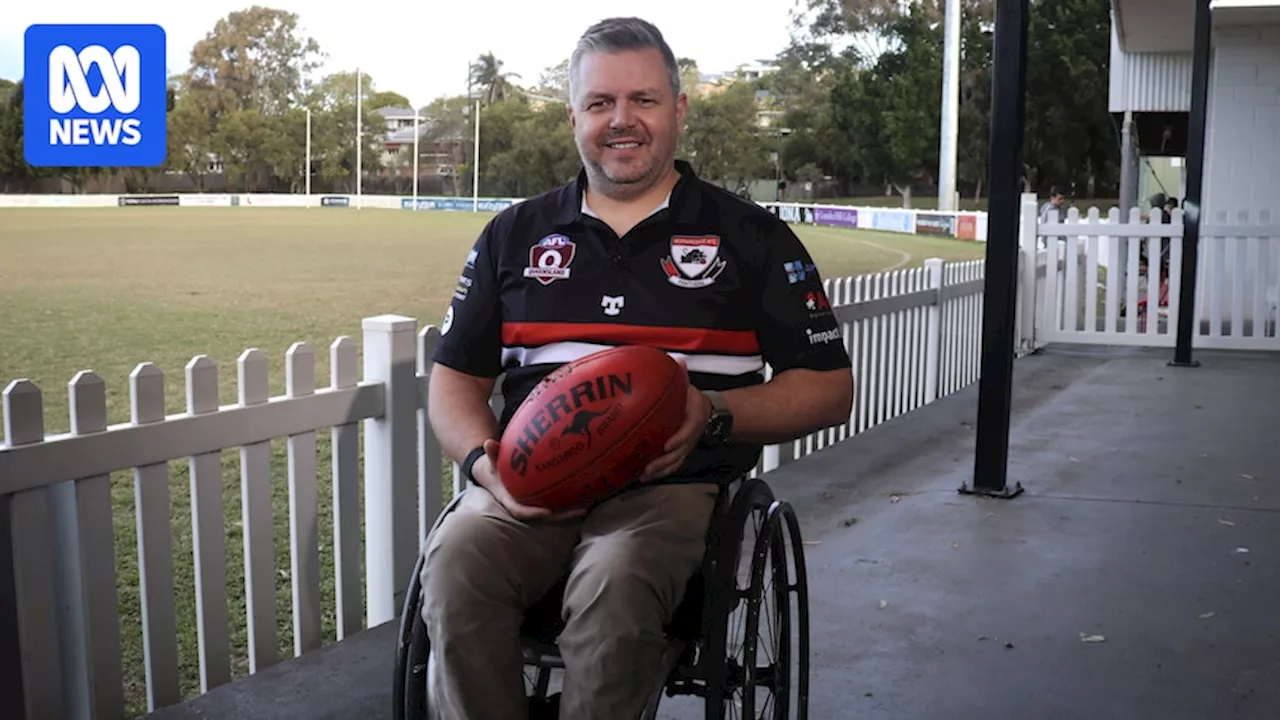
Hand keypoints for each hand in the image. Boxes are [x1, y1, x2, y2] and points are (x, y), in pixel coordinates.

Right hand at [471, 439, 587, 522]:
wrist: (493, 475)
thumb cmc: (493, 469)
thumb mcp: (490, 462)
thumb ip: (492, 454)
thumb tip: (489, 443)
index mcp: (509, 500)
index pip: (521, 512)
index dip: (534, 513)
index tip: (548, 511)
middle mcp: (523, 506)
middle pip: (544, 517)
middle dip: (563, 516)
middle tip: (581, 511)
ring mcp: (533, 505)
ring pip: (554, 513)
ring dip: (571, 511)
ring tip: (589, 505)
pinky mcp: (540, 501)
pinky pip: (556, 504)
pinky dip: (570, 502)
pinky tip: (586, 495)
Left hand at [638, 363, 710, 482]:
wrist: (710, 413)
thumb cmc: (694, 400)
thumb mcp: (690, 387)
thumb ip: (683, 376)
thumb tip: (679, 362)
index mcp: (694, 419)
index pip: (688, 431)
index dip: (679, 439)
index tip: (667, 445)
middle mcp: (691, 436)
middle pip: (679, 453)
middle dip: (664, 462)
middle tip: (648, 466)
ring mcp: (686, 446)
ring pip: (675, 462)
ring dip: (660, 470)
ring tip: (643, 475)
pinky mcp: (680, 452)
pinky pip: (672, 465)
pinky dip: (659, 472)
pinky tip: (644, 476)